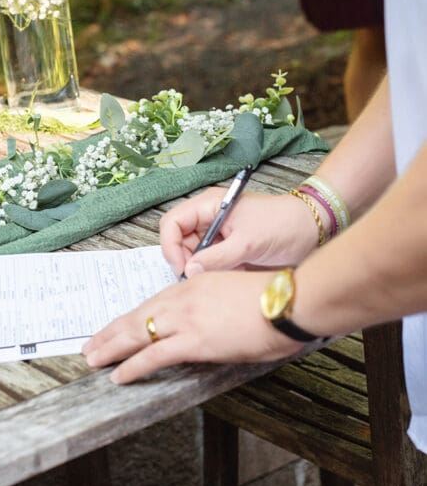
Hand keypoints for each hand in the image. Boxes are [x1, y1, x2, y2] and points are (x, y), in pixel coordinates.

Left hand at [82, 269, 302, 383]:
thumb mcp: (235, 294)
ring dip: (111, 349)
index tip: (116, 327)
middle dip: (110, 332)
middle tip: (91, 345)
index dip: (131, 318)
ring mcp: (185, 319)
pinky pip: (154, 355)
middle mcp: (183, 298)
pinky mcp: (193, 341)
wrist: (288, 301)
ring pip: (137, 334)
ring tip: (93, 360)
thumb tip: (210, 325)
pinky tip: (119, 375)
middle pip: (136, 316)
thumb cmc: (273, 300)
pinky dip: (133, 366)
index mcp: (194, 284)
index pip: (152, 304)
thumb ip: (215, 307)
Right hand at [160, 189, 320, 277]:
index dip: (170, 246)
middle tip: (196, 280)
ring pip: (193, 256)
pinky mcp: (229, 251)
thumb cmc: (284, 225)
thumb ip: (216, 257)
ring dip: (200, 270)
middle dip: (184, 261)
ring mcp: (219, 236)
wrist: (314, 230)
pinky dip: (213, 275)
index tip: (181, 268)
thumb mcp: (248, 242)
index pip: (172, 223)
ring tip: (216, 279)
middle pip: (179, 241)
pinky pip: (210, 265)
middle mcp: (210, 220)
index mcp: (209, 206)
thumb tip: (189, 271)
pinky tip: (225, 280)